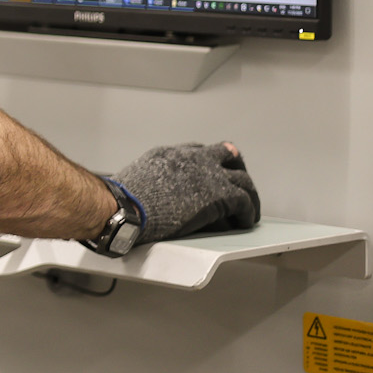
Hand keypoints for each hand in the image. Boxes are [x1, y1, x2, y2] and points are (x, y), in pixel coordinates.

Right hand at [111, 142, 260, 242]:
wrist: (125, 208)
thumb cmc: (122, 201)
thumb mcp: (136, 178)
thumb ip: (151, 179)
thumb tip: (149, 193)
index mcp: (169, 154)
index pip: (197, 151)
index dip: (209, 161)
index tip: (213, 169)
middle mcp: (192, 159)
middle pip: (226, 154)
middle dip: (235, 167)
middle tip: (240, 181)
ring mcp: (208, 174)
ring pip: (242, 179)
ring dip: (248, 194)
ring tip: (249, 208)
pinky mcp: (220, 195)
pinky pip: (245, 201)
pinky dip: (248, 212)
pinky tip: (246, 221)